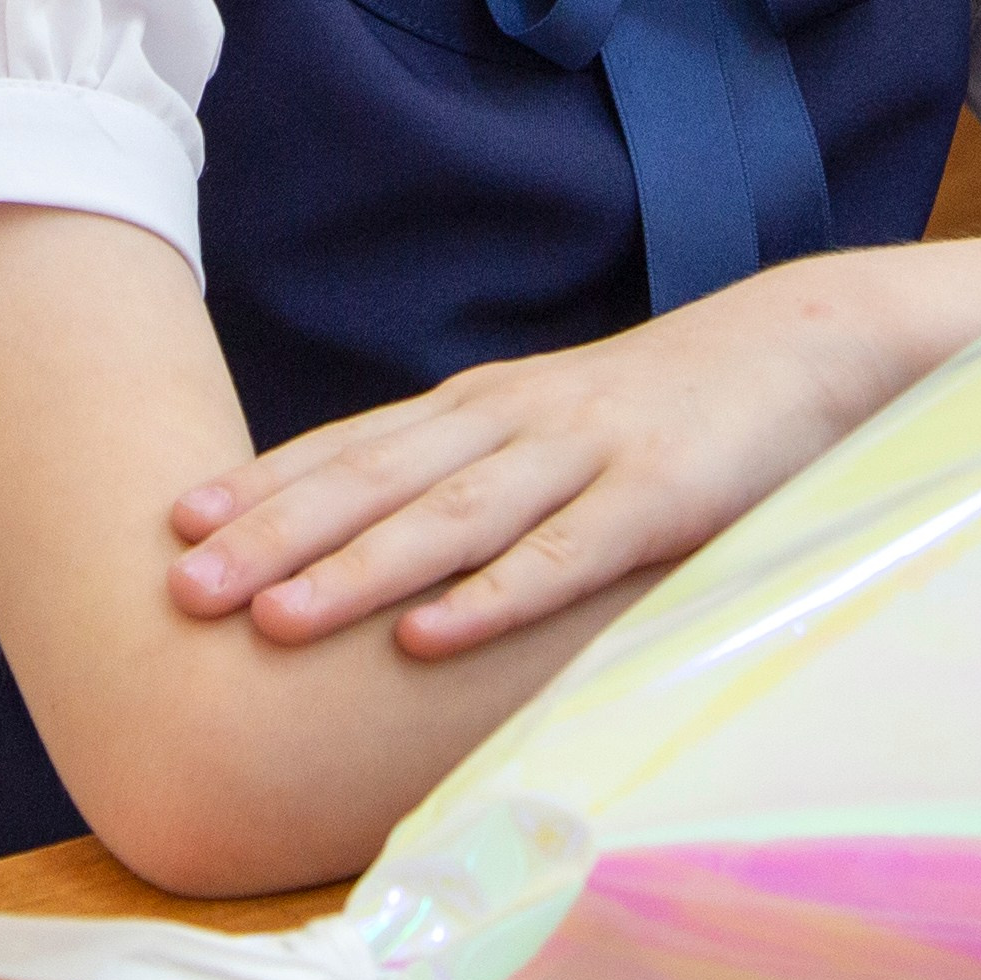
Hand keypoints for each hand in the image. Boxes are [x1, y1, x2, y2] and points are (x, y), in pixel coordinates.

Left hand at [166, 227, 980, 659]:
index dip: (266, 481)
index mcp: (488, 407)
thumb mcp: (560, 423)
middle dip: (274, 531)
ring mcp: (585, 456)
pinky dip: (491, 596)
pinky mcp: (657, 499)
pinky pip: (562, 557)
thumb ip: (480, 469)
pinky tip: (430, 635)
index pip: (355, 441)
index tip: (174, 519)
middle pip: (377, 479)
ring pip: (449, 519)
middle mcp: (516, 422)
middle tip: (180, 581)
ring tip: (271, 617)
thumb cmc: (671, 402)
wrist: (806, 344)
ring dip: (355, 569)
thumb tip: (381, 532)